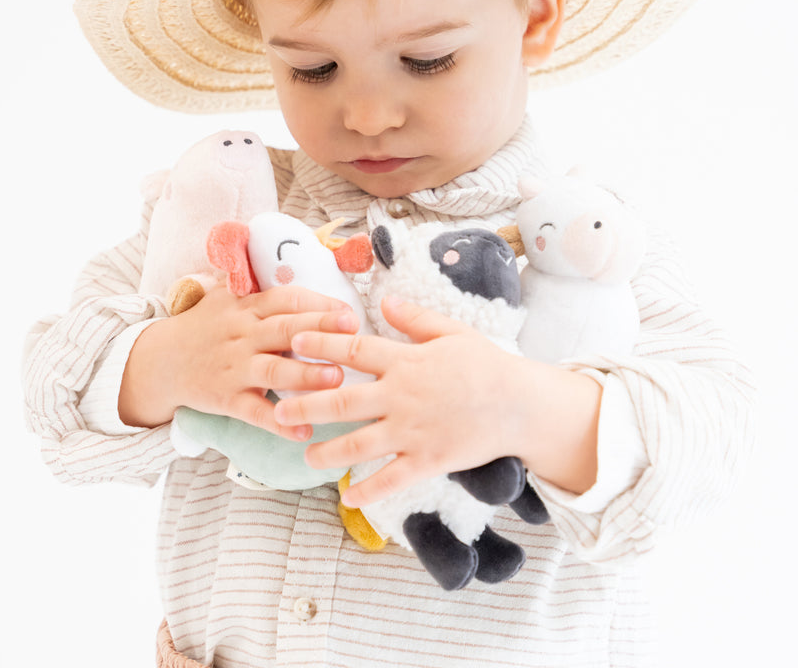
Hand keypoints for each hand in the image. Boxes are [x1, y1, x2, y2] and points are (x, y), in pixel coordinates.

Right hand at [118, 277, 359, 434]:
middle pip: (285, 330)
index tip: (349, 313)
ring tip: (337, 380)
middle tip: (354, 336)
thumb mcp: (227, 297)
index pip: (287, 300)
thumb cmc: (206, 326)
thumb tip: (302, 271)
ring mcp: (233, 368)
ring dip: (305, 376)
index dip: (319, 306)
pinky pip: (254, 412)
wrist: (160, 360)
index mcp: (247, 308)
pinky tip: (303, 430)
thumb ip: (260, 288)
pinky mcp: (224, 399)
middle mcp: (242, 335)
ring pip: (273, 371)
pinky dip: (278, 423)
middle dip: (320, 332)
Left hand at [272, 297, 531, 507]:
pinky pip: (392, 478)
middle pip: (344, 401)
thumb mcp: (451, 332)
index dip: (322, 345)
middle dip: (307, 405)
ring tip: (305, 456)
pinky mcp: (427, 460)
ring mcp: (413, 431)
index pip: (354, 350)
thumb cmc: (485, 364)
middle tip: (278, 408)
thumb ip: (414, 318)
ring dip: (328, 452)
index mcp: (406, 361)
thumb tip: (384, 299)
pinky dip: (368, 490)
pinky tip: (347, 497)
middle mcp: (402, 396)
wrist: (519, 404)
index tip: (295, 342)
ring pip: (359, 444)